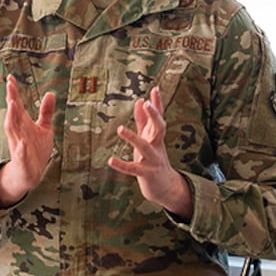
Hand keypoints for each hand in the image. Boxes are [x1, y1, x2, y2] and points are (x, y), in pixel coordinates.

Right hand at [0, 75, 55, 208]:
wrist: (30, 173)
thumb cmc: (36, 149)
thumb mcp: (44, 128)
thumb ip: (46, 111)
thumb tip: (50, 93)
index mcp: (23, 124)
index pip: (16, 105)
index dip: (13, 92)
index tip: (10, 78)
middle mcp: (18, 132)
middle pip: (13, 113)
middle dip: (11, 100)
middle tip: (10, 86)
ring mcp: (19, 145)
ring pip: (12, 130)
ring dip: (12, 117)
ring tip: (13, 104)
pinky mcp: (22, 159)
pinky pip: (21, 153)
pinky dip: (21, 148)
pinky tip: (23, 142)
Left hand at [109, 86, 193, 218]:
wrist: (165, 186)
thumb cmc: (153, 158)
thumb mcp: (148, 138)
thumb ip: (143, 120)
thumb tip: (140, 101)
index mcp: (156, 136)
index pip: (159, 117)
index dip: (157, 103)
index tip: (156, 88)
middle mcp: (157, 146)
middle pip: (159, 128)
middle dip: (154, 116)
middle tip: (147, 103)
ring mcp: (153, 160)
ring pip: (145, 147)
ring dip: (133, 138)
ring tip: (120, 129)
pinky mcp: (146, 173)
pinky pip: (133, 169)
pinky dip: (122, 165)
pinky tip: (110, 160)